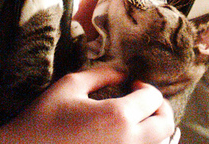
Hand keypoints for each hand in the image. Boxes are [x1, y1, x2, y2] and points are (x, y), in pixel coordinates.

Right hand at [0, 65, 174, 143]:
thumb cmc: (43, 119)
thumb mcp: (70, 85)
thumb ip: (102, 74)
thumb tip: (124, 72)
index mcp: (118, 117)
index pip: (153, 99)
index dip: (146, 87)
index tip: (132, 84)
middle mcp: (128, 143)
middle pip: (165, 126)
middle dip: (159, 108)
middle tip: (143, 99)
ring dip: (155, 128)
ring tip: (137, 117)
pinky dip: (145, 143)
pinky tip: (129, 134)